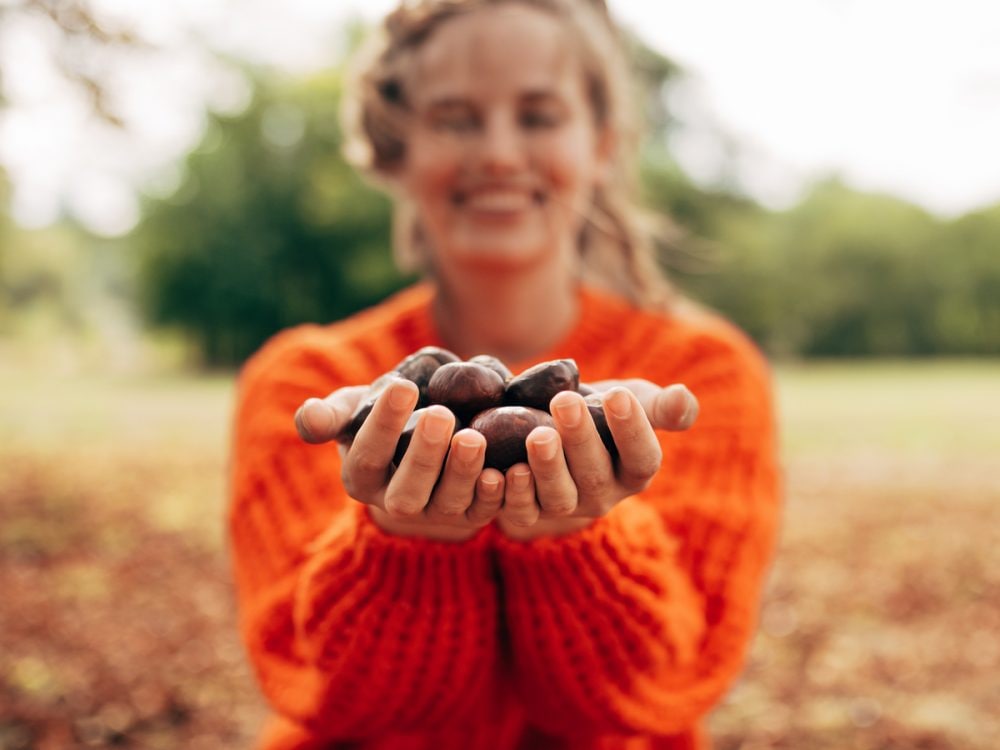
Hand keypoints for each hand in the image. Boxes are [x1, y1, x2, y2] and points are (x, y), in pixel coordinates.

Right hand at [295, 379, 504, 540]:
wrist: (424, 435)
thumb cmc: (383, 418)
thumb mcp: (352, 411)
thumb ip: (329, 415)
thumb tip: (309, 417)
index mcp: (361, 478)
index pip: (368, 455)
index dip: (383, 425)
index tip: (402, 386)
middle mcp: (396, 502)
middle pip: (407, 491)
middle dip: (424, 455)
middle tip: (440, 414)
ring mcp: (436, 513)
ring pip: (448, 502)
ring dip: (461, 472)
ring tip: (473, 436)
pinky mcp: (471, 514)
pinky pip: (483, 511)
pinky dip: (493, 495)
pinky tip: (500, 469)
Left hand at [496, 382, 698, 539]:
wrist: (554, 421)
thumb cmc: (603, 410)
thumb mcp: (636, 402)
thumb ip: (663, 406)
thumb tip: (683, 399)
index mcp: (635, 472)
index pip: (642, 458)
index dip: (632, 430)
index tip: (617, 395)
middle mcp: (603, 496)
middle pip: (596, 475)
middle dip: (580, 438)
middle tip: (565, 402)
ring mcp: (565, 507)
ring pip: (559, 496)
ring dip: (547, 467)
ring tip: (537, 434)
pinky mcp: (528, 513)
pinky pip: (521, 512)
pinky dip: (510, 495)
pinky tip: (502, 469)